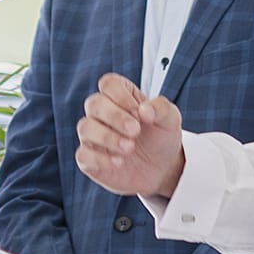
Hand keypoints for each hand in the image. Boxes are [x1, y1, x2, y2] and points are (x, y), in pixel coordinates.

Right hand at [75, 73, 185, 198]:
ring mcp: (93, 136)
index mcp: (120, 96)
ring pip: (85, 127)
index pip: (109, 84)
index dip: (121, 96)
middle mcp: (102, 113)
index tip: (139, 112)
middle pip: (94, 103)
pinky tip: (119, 162)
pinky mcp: (89, 159)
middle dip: (115, 116)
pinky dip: (100, 159)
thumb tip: (144, 110)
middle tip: (135, 131)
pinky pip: (83, 155)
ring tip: (129, 148)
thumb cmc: (161, 138)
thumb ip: (161, 108)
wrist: (162, 169)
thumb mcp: (170, 120)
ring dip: (107, 137)